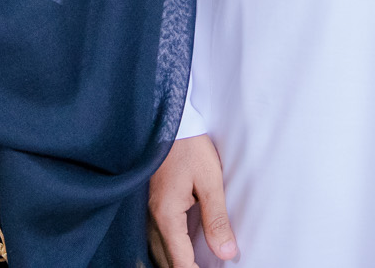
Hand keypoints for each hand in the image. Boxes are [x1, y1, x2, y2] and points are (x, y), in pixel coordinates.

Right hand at [148, 133, 236, 264]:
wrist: (167, 121)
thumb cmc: (189, 147)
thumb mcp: (209, 181)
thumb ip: (217, 219)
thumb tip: (227, 252)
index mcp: (167, 215)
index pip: (180, 261)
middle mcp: (152, 218)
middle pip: (166, 261)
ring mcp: (147, 211)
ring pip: (157, 251)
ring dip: (175, 261)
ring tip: (196, 263)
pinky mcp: (149, 204)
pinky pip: (155, 238)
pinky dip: (168, 250)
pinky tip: (181, 248)